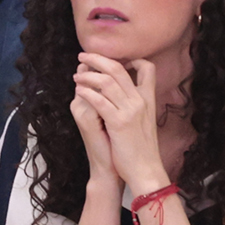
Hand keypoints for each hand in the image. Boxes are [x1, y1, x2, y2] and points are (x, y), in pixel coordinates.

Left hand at [74, 53, 167, 192]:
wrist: (146, 169)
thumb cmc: (141, 147)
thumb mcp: (143, 120)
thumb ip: (135, 104)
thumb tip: (122, 90)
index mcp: (148, 99)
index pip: (148, 68)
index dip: (132, 58)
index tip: (113, 58)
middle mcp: (141, 101)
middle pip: (119, 69)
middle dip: (98, 59)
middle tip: (83, 55)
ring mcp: (130, 111)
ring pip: (107, 81)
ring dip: (88, 75)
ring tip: (76, 75)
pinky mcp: (118, 122)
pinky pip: (100, 100)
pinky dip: (87, 92)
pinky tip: (78, 91)